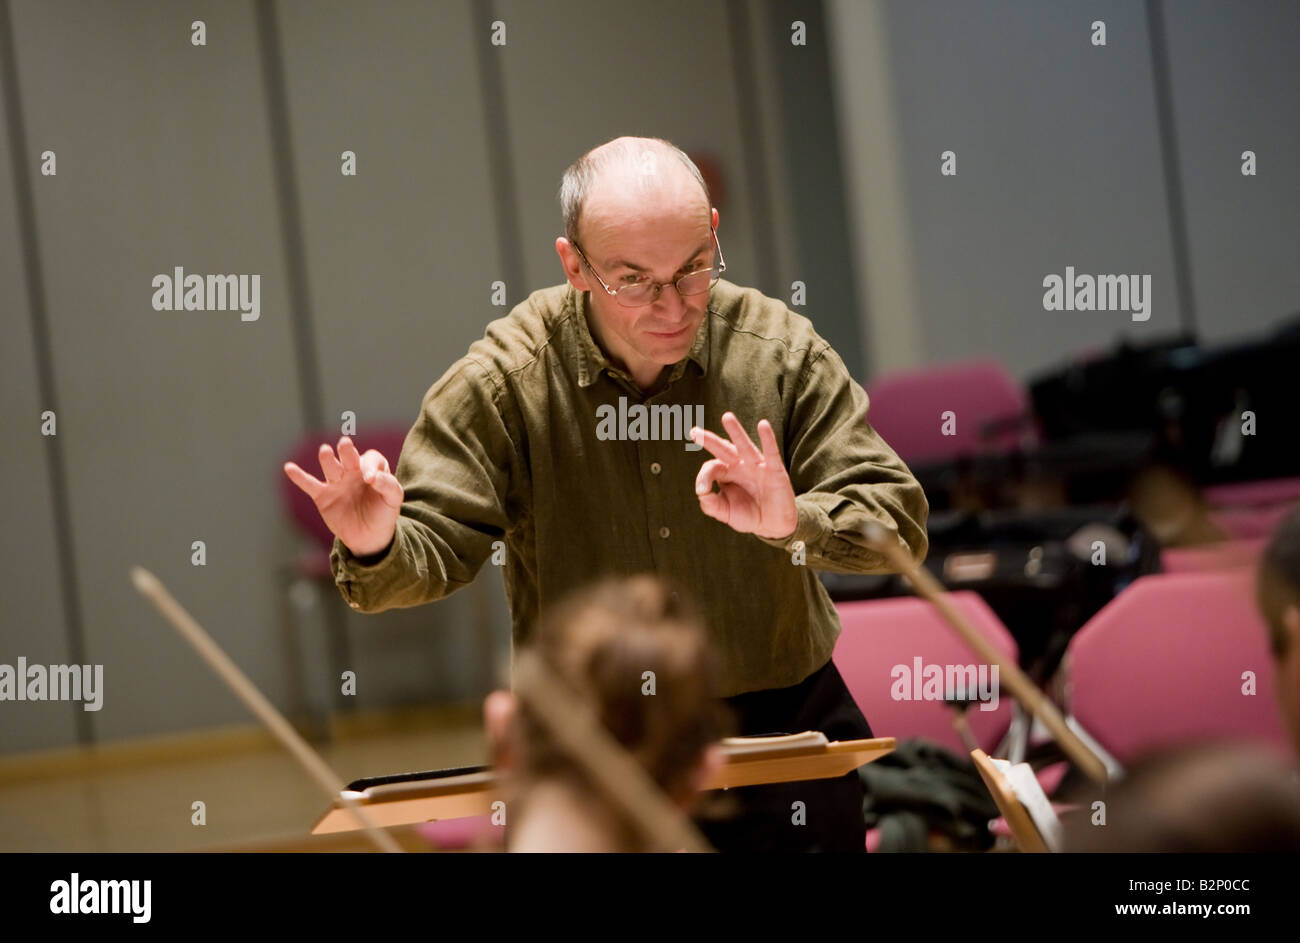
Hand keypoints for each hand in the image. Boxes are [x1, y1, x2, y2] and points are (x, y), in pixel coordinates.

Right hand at [283, 436, 403, 556]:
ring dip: (327, 459)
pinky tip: (289, 467)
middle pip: (349, 457)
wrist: (370, 537)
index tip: (370, 479)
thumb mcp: (394, 500)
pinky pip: (310, 484)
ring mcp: (336, 482)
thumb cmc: (383, 513)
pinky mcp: (322, 496)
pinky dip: (299, 477)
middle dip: (347, 451)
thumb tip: (373, 477)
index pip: (371, 459)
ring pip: (330, 467)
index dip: (370, 466)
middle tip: (345, 443)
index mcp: (372, 468)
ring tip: (325, 450)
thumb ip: (389, 485)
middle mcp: (352, 471)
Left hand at [691, 412, 796, 539]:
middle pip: (723, 449)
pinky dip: (768, 438)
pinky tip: (763, 425)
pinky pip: (771, 452)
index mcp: (727, 473)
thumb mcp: (725, 512)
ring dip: (736, 431)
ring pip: (745, 446)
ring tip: (727, 417)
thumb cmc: (748, 516)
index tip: (702, 490)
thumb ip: (710, 504)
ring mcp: (758, 466)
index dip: (704, 477)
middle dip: (710, 440)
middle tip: (694, 432)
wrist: (773, 526)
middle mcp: (741, 466)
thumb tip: (701, 491)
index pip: (712, 467)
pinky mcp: (775, 470)